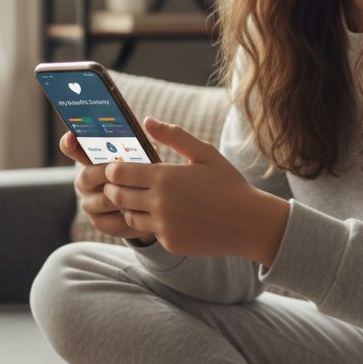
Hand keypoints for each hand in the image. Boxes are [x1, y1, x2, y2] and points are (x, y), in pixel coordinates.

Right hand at [60, 130, 154, 243]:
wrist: (154, 209)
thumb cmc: (146, 176)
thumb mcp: (143, 157)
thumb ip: (141, 143)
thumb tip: (148, 122)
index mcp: (92, 160)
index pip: (72, 149)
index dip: (69, 142)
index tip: (71, 136)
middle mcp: (86, 181)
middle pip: (87, 175)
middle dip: (108, 173)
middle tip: (125, 170)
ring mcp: (90, 203)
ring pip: (103, 199)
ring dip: (124, 196)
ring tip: (142, 192)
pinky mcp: (99, 223)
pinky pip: (111, 220)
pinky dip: (128, 215)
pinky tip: (141, 211)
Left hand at [100, 117, 288, 263]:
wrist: (249, 222)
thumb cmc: (228, 183)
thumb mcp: (205, 153)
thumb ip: (174, 135)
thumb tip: (148, 120)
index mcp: (165, 177)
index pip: (119, 173)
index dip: (113, 169)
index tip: (118, 167)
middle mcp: (160, 203)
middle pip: (117, 196)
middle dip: (115, 188)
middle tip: (122, 183)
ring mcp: (164, 226)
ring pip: (129, 216)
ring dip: (130, 207)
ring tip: (144, 198)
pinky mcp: (170, 243)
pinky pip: (150, 232)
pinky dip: (152, 223)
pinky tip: (169, 215)